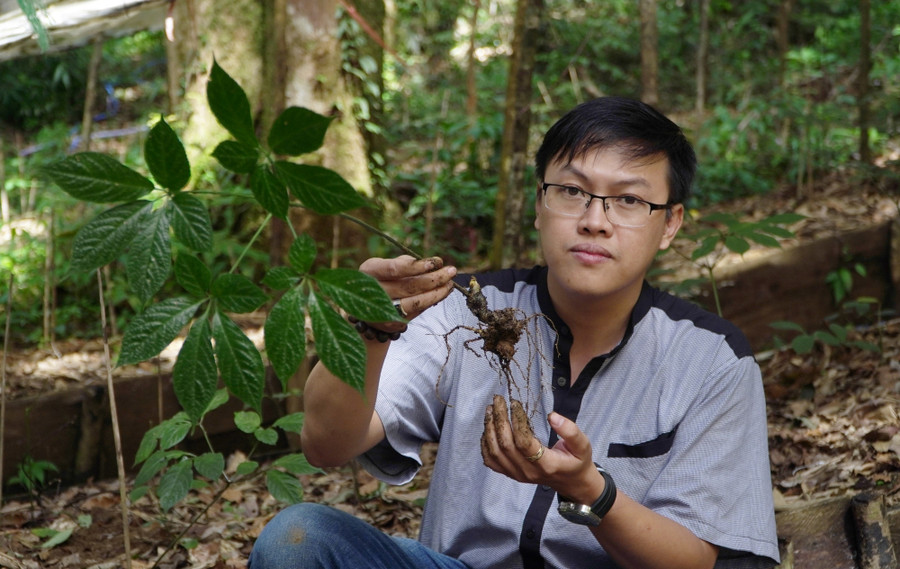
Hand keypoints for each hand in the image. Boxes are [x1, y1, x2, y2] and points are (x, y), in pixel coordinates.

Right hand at [359, 255, 457, 325]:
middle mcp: (374, 292)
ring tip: (450, 283)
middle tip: (451, 270)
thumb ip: (405, 262)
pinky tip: (442, 292)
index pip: (394, 269)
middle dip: (434, 278)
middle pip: (408, 286)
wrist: (365, 306)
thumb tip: (434, 264)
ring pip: (415, 302)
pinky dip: (432, 300)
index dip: (416, 266)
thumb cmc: (380, 278)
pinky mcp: (393, 323)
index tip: (436, 262)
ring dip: (437, 292)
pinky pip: (417, 310)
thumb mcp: (385, 265)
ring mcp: (383, 311)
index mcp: (369, 272)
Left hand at [481, 395, 601, 502]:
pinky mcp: (511, 474)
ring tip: (490, 410)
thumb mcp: (582, 445)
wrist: (570, 482)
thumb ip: (570, 431)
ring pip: (494, 452)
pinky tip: (488, 428)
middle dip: (499, 419)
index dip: (517, 421)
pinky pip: (491, 460)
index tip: (515, 403)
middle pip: (505, 445)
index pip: (524, 442)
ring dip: (489, 429)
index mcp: (547, 464)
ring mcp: (517, 474)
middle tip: (498, 400)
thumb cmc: (576, 460)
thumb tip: (552, 416)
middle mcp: (528, 471)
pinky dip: (485, 443)